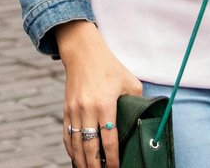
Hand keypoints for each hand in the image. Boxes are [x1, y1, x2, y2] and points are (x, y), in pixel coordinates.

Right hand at [57, 20, 142, 167]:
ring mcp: (74, 110)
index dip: (112, 159)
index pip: (109, 140)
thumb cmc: (109, 67)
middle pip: (90, 147)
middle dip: (95, 166)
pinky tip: (76, 158)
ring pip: (76, 144)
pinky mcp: (66, 109)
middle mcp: (87, 110)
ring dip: (82, 161)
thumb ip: (137, 102)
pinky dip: (71, 149)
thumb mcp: (130, 82)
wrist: (82, 52)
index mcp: (104, 104)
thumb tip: (143, 119)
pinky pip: (67, 134)